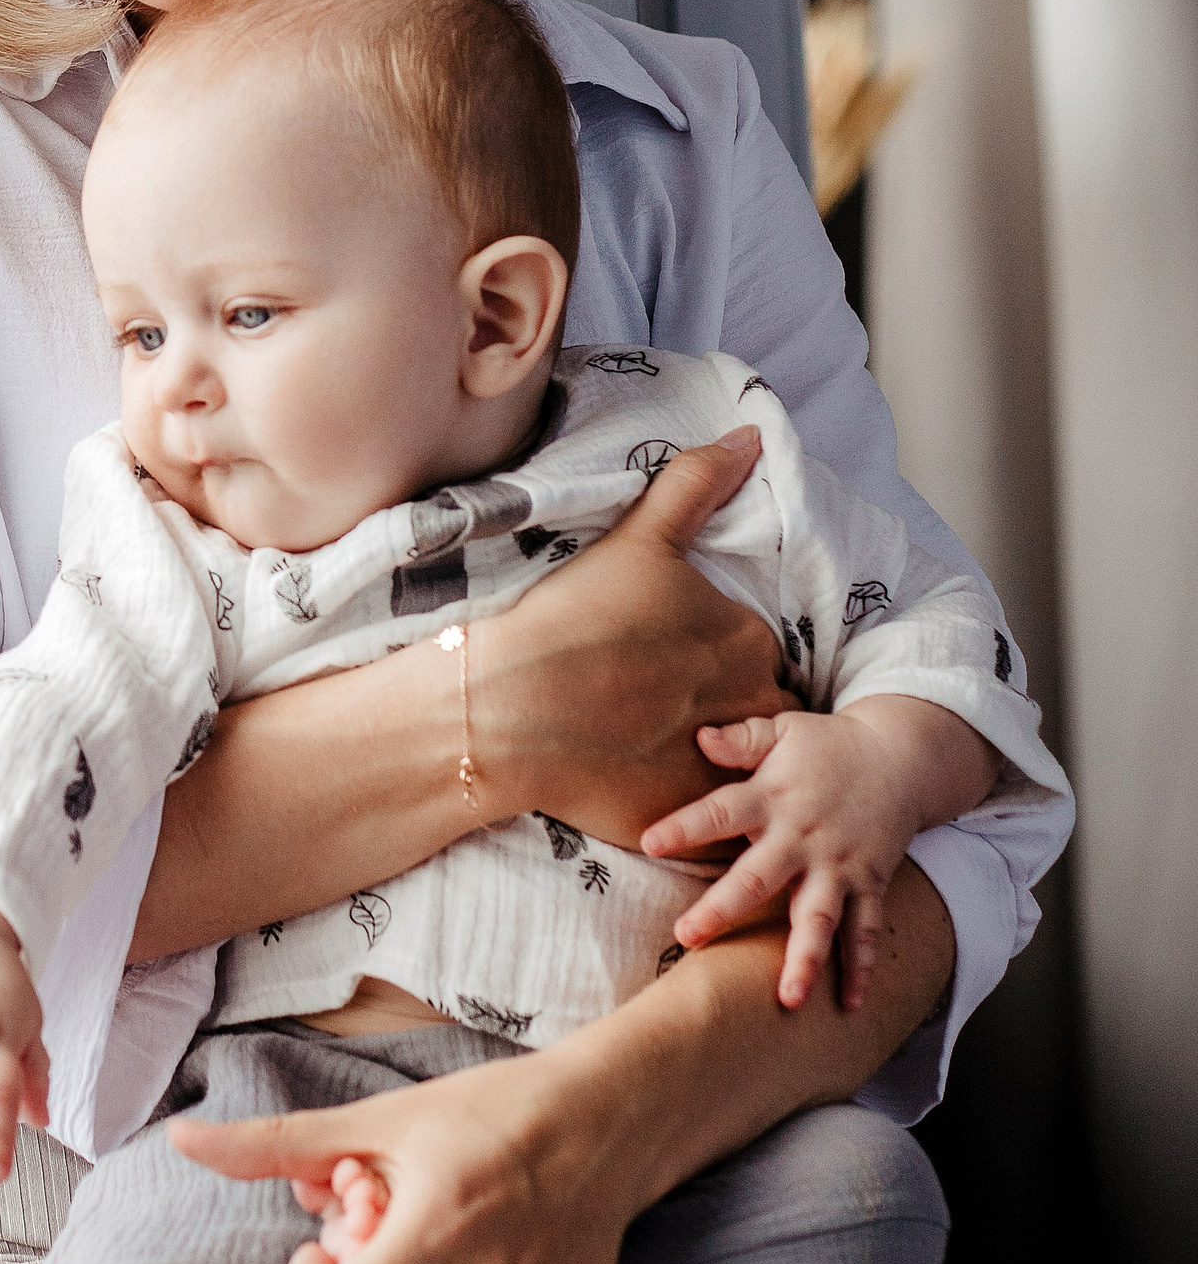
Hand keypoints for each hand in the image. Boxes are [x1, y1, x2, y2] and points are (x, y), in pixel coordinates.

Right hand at [470, 430, 791, 853]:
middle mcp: (748, 708)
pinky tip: (644, 795)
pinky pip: (711, 827)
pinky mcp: (686, 819)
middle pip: (756, 714)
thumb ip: (696, 486)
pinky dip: (694, 820)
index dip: (716, 659)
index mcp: (746, 641)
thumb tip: (751, 436)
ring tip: (651, 755)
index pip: (756, 654)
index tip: (671, 661)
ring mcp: (720, 770)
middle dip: (722, 713)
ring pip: (739, 772)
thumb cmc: (571, 619)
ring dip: (717, 768)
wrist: (506, 709)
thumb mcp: (636, 540)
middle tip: (655, 708)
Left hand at [642, 691, 999, 1012]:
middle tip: (688, 938)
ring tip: (788, 999)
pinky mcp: (870, 883)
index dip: (686, 826)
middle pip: (760, 877)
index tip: (649, 842)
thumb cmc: (828, 745)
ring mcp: (840, 866)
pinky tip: (851, 1006)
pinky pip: (866, 929)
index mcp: (774, 797)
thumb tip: (699, 736)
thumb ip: (743, 738)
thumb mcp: (784, 730)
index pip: (721, 811)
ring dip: (804, 957)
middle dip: (724, 909)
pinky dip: (861, 967)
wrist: (903, 758)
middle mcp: (804, 837)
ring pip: (819, 916)